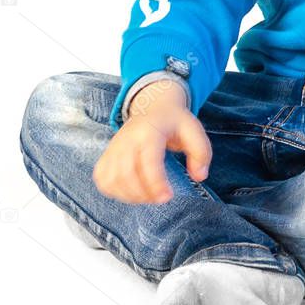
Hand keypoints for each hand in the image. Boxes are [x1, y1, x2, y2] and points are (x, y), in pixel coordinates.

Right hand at [92, 81, 211, 204]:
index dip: (156, 183)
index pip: (148, 161)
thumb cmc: (174, 122)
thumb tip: (200, 176)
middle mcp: (127, 139)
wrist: (151, 106)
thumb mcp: (194, 130)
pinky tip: (132, 192)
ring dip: (130, 196)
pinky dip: (114, 191)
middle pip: (126, 174)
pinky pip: (102, 179)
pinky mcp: (106, 156)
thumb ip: (201, 152)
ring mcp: (113, 147)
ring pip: (112, 179)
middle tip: (161, 197)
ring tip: (149, 195)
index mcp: (149, 131)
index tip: (168, 197)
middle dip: (144, 194)